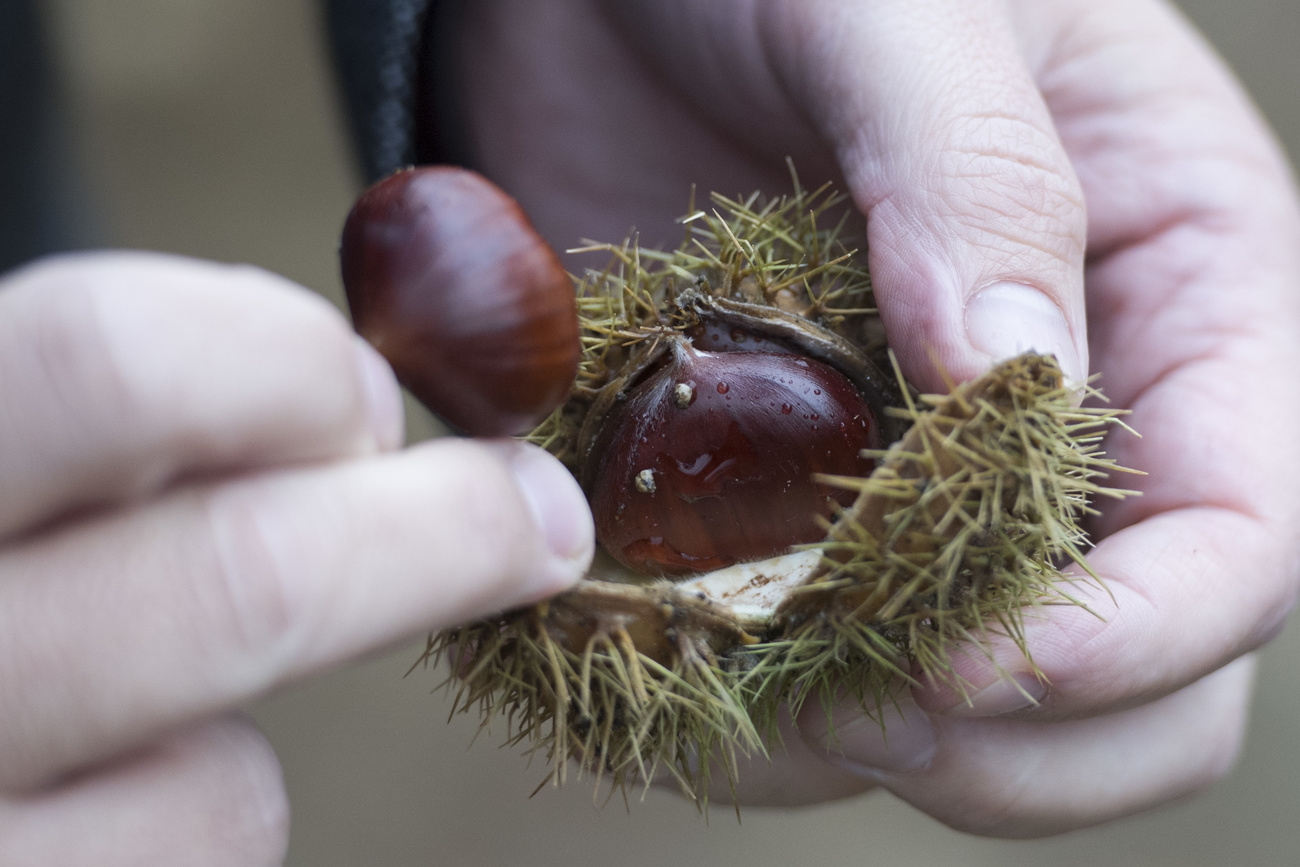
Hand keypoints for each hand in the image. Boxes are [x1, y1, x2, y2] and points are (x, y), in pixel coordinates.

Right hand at [0, 252, 592, 863]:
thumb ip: (90, 423)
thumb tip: (356, 405)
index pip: (107, 367)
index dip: (280, 366)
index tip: (366, 395)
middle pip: (244, 584)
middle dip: (435, 535)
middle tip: (532, 517)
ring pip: (223, 785)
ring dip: (235, 732)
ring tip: (133, 712)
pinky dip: (186, 827)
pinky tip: (86, 807)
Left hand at [453, 0, 1299, 833]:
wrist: (600, 3)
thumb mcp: (896, 4)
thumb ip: (977, 172)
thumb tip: (1013, 377)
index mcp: (1181, 288)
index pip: (1242, 535)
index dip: (1137, 638)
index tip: (970, 664)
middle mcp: (1080, 418)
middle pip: (1145, 682)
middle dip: (1015, 740)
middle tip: (851, 712)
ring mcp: (932, 485)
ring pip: (976, 718)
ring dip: (866, 744)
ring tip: (734, 698)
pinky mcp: (799, 514)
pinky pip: (813, 668)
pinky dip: (747, 713)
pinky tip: (662, 668)